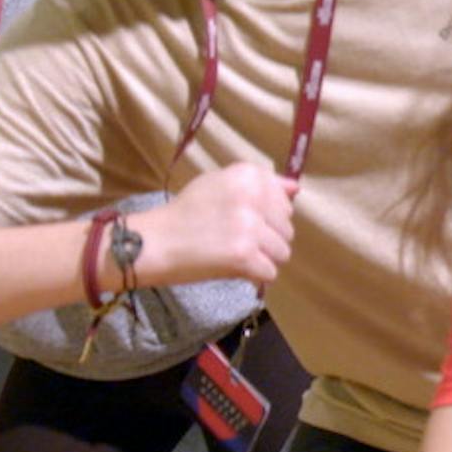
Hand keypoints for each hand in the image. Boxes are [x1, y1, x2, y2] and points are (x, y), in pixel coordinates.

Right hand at [141, 163, 297, 284]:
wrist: (155, 242)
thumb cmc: (186, 212)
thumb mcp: (220, 184)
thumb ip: (261, 184)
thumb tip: (296, 188)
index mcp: (248, 175)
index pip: (285, 202)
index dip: (267, 216)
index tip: (242, 219)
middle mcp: (253, 197)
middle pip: (287, 228)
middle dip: (267, 239)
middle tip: (235, 240)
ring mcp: (250, 227)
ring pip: (283, 252)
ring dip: (262, 258)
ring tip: (234, 254)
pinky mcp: (244, 255)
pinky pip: (269, 273)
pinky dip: (254, 276)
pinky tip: (232, 267)